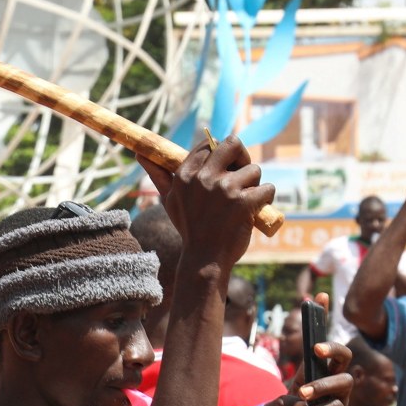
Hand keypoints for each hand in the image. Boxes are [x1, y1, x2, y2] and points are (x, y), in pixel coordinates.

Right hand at [138, 134, 275, 275]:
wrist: (204, 260)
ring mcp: (224, 190)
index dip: (221, 154)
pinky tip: (255, 211)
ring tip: (245, 203)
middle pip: (233, 144)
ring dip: (255, 185)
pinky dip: (266, 199)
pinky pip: (268, 188)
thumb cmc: (189, 229)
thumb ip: (158, 175)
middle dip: (242, 158)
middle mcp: (203, 179)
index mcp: (184, 175)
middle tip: (243, 176)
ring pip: (254, 170)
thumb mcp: (169, 200)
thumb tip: (138, 153)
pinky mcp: (244, 202)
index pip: (209, 144)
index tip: (224, 169)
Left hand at [264, 341, 354, 405]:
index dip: (321, 345)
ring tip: (303, 395)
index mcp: (309, 381)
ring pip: (344, 381)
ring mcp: (336, 404)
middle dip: (335, 349)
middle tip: (318, 350)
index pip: (319, 356)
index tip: (314, 341)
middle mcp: (326, 389)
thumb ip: (278, 404)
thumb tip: (298, 401)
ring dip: (323, 384)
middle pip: (343, 360)